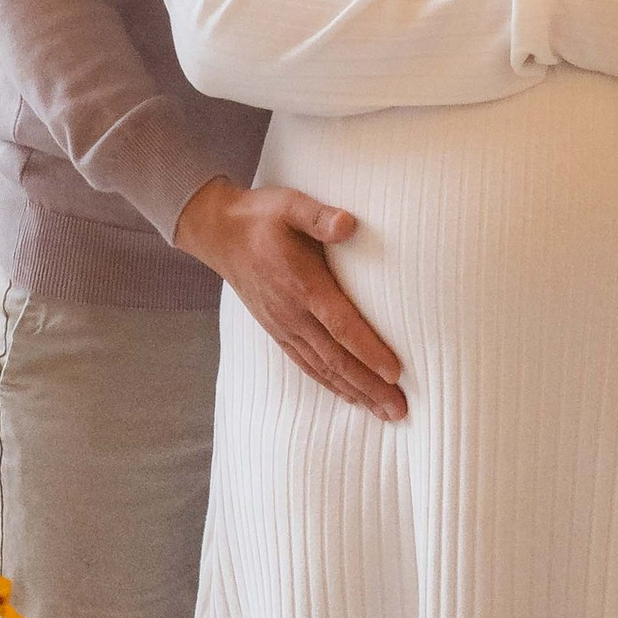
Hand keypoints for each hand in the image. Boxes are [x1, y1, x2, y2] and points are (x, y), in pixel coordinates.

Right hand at [173, 177, 407, 420]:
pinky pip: (306, 364)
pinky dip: (330, 383)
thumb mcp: (289, 205)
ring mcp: (283, 325)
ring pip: (323, 367)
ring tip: (384, 412)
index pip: (341, 324)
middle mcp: (293, 313)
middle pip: (336, 358)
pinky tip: (349, 396)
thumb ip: (319, 216)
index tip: (395, 372)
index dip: (368, 350)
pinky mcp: (277, 330)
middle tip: (400, 410)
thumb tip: (348, 224)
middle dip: (370, 386)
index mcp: (302, 284)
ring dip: (355, 392)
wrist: (218, 232)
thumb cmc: (261, 216)